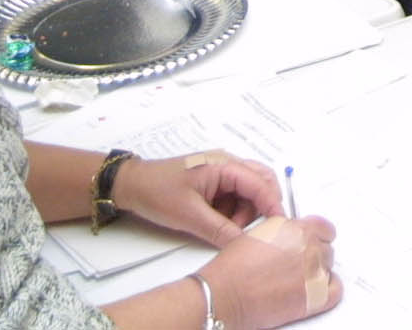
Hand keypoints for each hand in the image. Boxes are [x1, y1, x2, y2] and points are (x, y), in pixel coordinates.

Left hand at [112, 151, 281, 247]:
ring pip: (248, 191)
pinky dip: (233, 211)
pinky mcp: (213, 182)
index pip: (260, 183)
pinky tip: (219, 223)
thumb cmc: (158, 193)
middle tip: (251, 230)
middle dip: (261, 207)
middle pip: (261, 182)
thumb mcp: (190, 216)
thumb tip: (245, 246)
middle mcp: (227, 164)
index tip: (280, 228)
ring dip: (245, 211)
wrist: (130, 185)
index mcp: (223, 164)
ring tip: (227, 229)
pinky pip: (234, 196)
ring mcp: (220, 172)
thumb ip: (220, 230)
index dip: (273, 205)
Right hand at [203, 217, 342, 326]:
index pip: (324, 228)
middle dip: (313, 255)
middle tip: (296, 264)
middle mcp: (309, 247)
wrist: (224, 295)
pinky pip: (335, 290)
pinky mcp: (314, 296)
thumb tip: (291, 237)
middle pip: (326, 249)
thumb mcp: (259, 234)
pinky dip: (328, 289)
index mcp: (297, 229)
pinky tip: (315, 289)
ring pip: (329, 268)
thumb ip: (283, 232)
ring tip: (297, 278)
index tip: (312, 241)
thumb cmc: (233, 268)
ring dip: (317, 271)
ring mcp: (314, 272)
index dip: (317, 236)